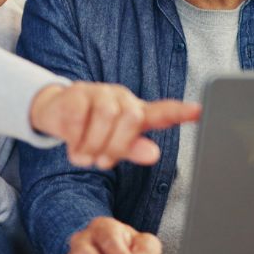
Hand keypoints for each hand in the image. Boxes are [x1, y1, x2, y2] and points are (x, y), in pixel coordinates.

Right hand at [30, 82, 200, 168]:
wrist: (55, 113)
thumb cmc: (92, 131)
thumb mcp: (113, 145)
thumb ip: (133, 149)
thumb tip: (154, 153)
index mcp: (136, 112)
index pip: (163, 111)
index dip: (181, 112)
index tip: (199, 111)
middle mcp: (121, 98)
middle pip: (132, 118)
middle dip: (116, 146)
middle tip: (102, 161)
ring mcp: (99, 92)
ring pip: (106, 116)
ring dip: (94, 144)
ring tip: (85, 156)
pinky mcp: (77, 92)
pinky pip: (80, 117)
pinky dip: (76, 139)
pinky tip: (73, 145)